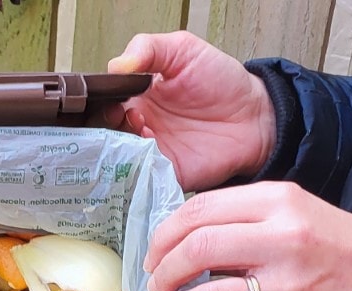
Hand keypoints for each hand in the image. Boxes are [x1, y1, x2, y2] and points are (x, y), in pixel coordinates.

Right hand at [104, 31, 276, 190]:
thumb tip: (115, 65)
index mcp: (136, 98)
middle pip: (103, 136)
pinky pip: (138, 180)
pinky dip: (136, 170)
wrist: (251, 117)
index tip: (112, 101)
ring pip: (116, 160)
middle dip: (107, 129)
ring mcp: (148, 154)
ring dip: (122, 148)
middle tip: (125, 117)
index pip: (103, 105)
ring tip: (142, 131)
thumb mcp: (182, 50)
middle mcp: (137, 128)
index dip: (100, 105)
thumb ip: (147, 49)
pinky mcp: (161, 176)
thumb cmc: (220, 81)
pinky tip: (149, 152)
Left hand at [144, 183, 351, 290]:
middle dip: (162, 273)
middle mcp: (282, 242)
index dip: (165, 236)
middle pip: (196, 250)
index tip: (155, 255)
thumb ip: (246, 217)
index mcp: (279, 203)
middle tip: (156, 287)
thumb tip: (183, 238)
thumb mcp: (296, 210)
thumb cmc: (338, 246)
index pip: (200, 210)